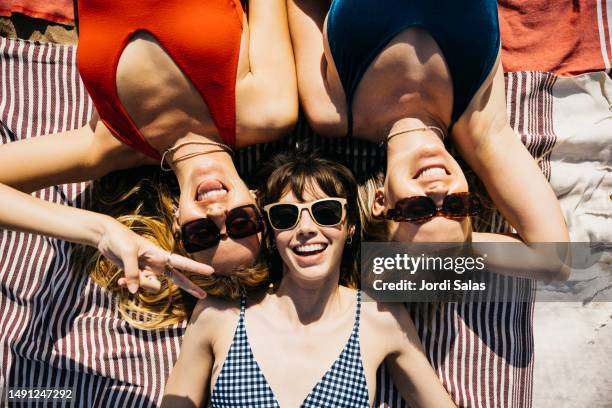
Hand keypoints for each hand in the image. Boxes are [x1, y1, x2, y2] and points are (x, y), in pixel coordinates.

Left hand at [96, 216, 212, 298]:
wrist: (105, 236)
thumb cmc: (119, 239)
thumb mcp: (127, 253)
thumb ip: (133, 273)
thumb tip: (135, 291)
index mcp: (160, 254)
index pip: (182, 262)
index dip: (196, 268)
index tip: (211, 271)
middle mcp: (157, 264)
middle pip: (177, 278)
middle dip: (190, 287)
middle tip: (204, 295)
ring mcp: (147, 270)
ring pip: (151, 286)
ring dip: (140, 284)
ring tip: (126, 277)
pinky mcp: (137, 275)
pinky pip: (138, 286)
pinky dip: (129, 285)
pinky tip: (120, 281)